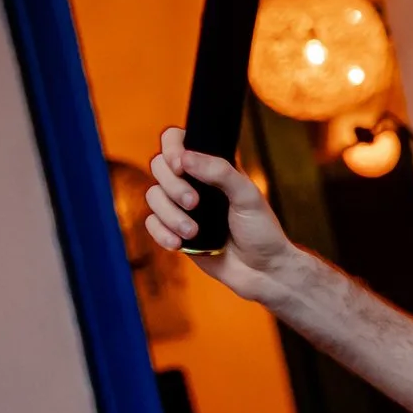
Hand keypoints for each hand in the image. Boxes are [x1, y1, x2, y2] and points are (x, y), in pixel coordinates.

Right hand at [145, 126, 299, 301]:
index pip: (178, 141)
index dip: (171, 148)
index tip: (182, 165)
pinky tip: (179, 244)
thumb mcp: (248, 196)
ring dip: (170, 214)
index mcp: (212, 168)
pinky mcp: (174, 230)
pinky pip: (151, 223)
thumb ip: (220, 172)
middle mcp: (194, 183)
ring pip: (153, 196)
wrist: (261, 271)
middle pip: (158, 166)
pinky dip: (161, 233)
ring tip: (193, 232)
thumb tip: (186, 157)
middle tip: (195, 203)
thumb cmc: (261, 231)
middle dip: (173, 186)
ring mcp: (182, 207)